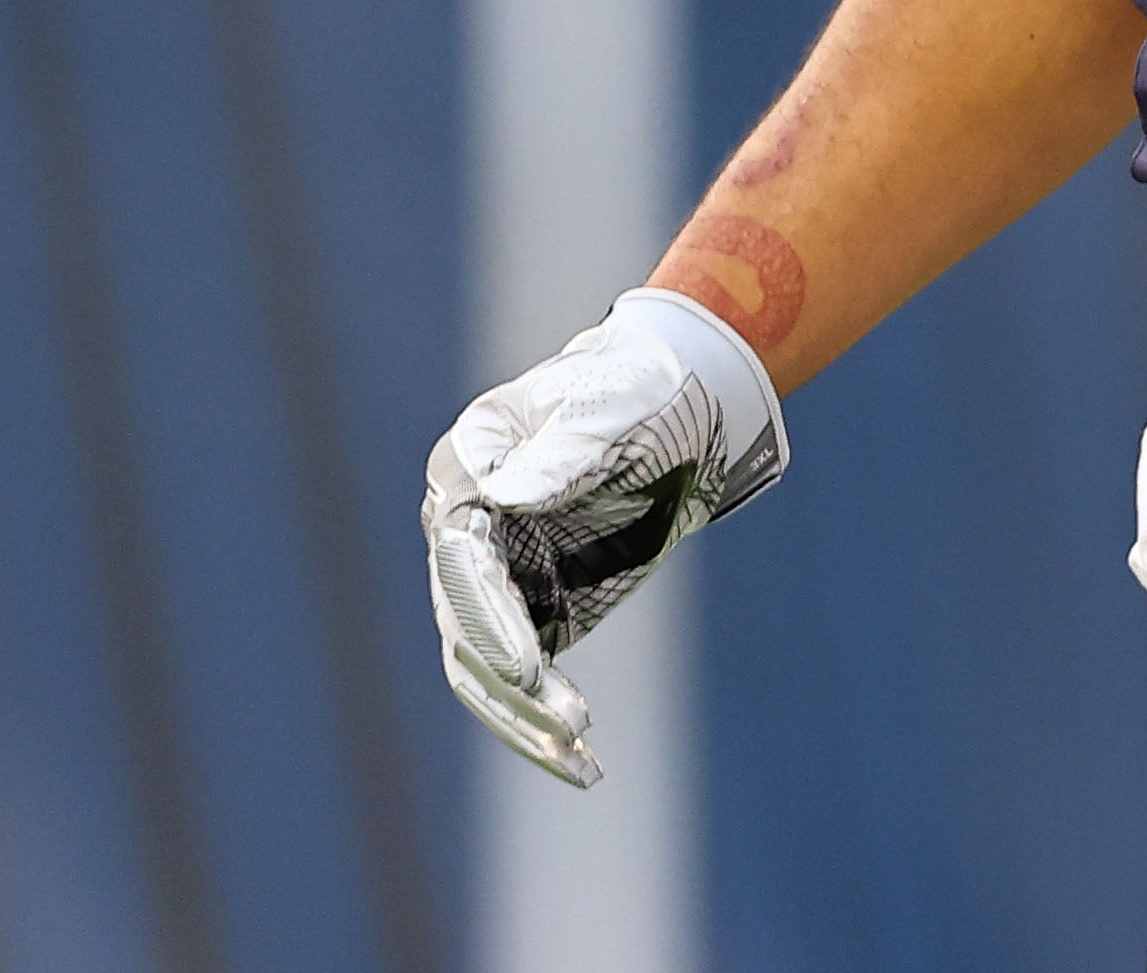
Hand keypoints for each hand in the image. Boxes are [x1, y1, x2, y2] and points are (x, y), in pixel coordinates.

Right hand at [420, 289, 788, 786]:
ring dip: (525, 717)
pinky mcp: (538, 606)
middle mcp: (466, 532)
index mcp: (467, 471)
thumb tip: (511, 495)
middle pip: (466, 626)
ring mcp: (499, 576)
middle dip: (512, 684)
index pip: (463, 559)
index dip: (488, 618)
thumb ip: (565, 451)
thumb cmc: (639, 386)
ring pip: (487, 667)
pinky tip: (583, 761)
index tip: (526, 667)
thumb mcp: (611, 405)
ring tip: (581, 758)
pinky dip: (546, 717)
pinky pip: (528, 676)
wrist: (683, 399)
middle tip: (568, 724)